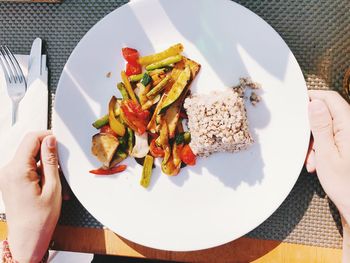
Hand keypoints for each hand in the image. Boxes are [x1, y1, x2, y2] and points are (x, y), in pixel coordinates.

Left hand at [0, 131, 61, 262]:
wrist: (27, 238)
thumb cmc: (40, 219)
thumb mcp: (53, 187)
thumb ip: (51, 161)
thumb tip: (50, 140)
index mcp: (17, 170)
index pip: (30, 139)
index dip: (47, 136)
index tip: (59, 141)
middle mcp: (7, 171)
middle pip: (29, 148)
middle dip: (47, 153)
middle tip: (60, 168)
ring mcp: (7, 176)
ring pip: (29, 158)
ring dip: (45, 164)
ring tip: (55, 182)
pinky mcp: (9, 181)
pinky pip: (26, 167)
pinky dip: (39, 171)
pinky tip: (48, 184)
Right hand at [306, 90, 349, 223]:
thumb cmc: (345, 186)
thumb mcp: (326, 154)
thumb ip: (321, 126)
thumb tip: (314, 103)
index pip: (331, 99)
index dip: (313, 97)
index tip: (297, 103)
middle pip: (328, 114)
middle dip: (312, 128)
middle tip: (304, 144)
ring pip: (328, 127)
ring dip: (316, 140)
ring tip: (312, 160)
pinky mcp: (349, 145)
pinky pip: (332, 137)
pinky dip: (322, 147)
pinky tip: (318, 162)